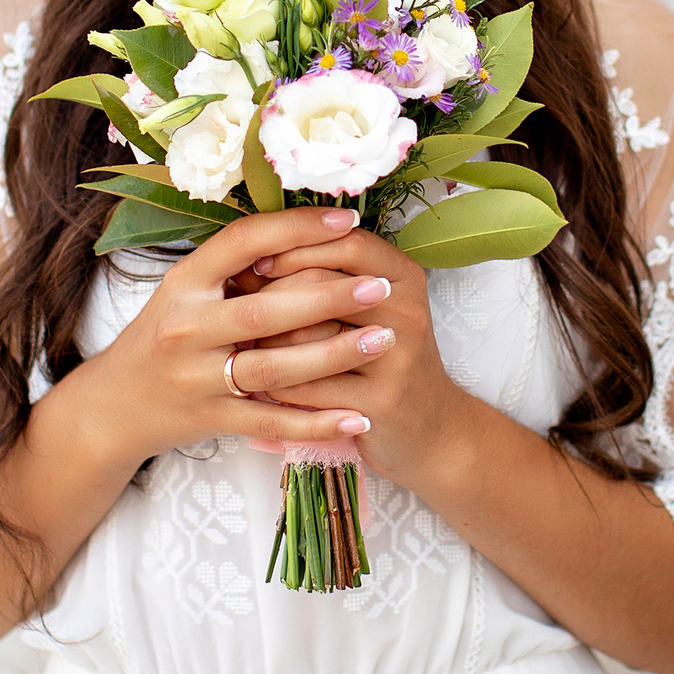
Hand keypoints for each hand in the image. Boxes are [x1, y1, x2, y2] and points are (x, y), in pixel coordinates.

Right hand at [67, 207, 401, 467]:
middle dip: (328, 297)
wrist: (112, 407)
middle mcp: (188, 327)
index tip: (348, 219)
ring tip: (383, 341)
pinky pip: (271, 422)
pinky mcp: (210, 419)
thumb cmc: (164, 337)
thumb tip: (306, 229)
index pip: (244, 242)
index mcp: (184, 283)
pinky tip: (357, 418)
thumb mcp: (185, 292)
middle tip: (380, 286)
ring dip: (332, 355)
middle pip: (265, 310)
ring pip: (273, 368)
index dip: (297, 227)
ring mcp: (197, 378)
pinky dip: (315, 422)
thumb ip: (234, 267)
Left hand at [243, 229, 475, 484]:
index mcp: (404, 277)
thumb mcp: (372, 309)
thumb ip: (328, 277)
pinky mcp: (379, 402)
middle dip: (271, 298)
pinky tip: (268, 388)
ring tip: (254, 350)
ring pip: (306, 337)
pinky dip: (277, 387)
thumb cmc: (384, 361)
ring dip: (267, 346)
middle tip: (243, 312)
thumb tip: (251, 256)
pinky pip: (306, 387)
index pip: (345, 243)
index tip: (259, 263)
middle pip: (321, 286)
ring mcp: (396, 358)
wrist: (430, 430)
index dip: (296, 247)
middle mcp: (407, 311)